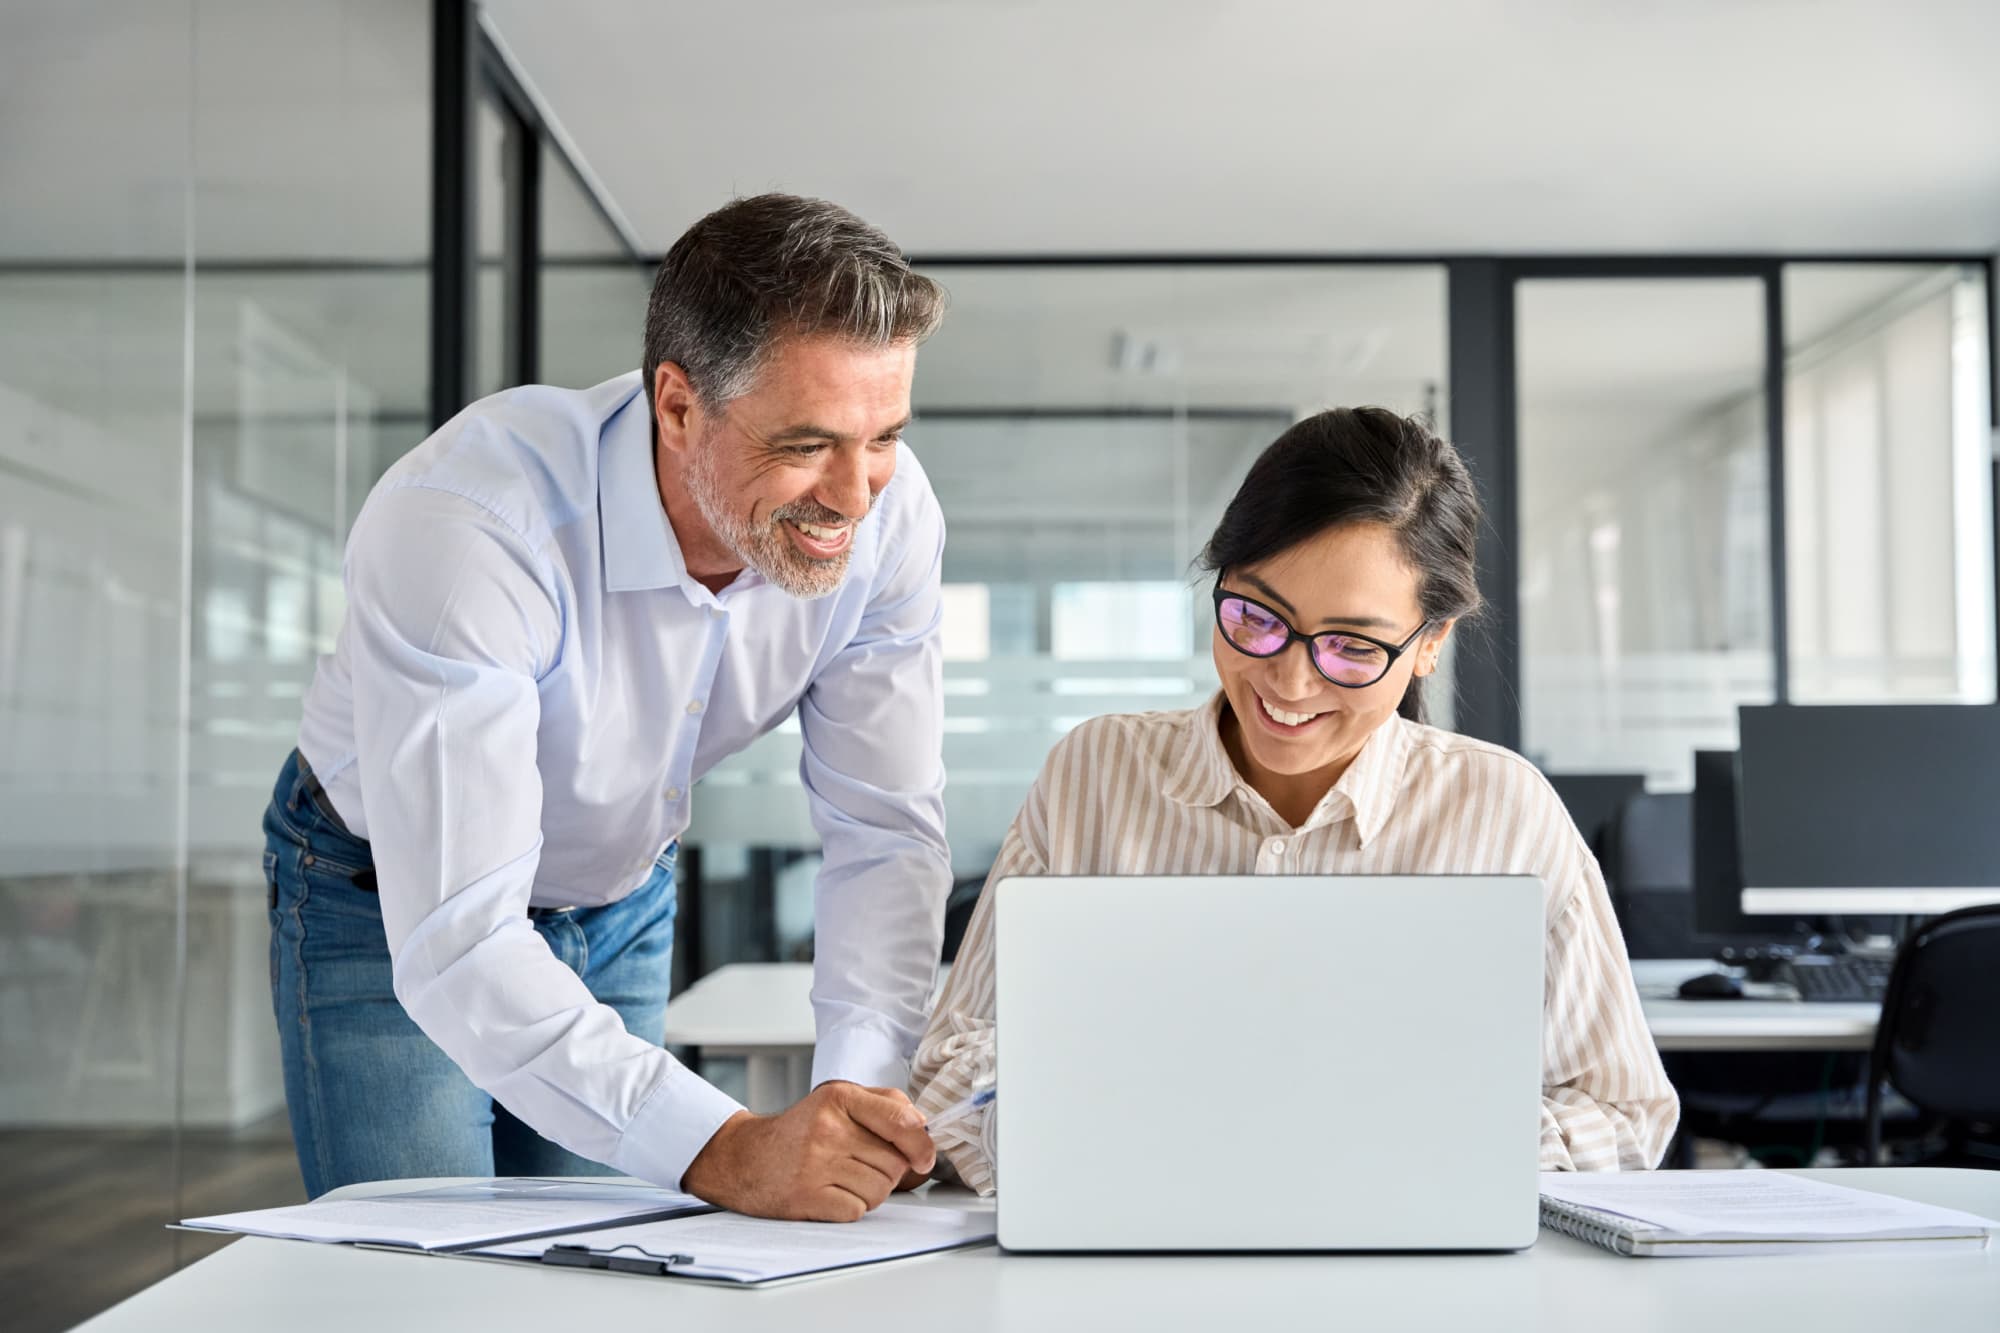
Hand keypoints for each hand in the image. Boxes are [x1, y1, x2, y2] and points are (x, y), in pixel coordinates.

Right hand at [681, 1081, 936, 1221]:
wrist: (744, 1158)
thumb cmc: (800, 1131)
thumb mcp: (837, 1100)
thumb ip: (884, 1103)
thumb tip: (923, 1127)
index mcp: (839, 1098)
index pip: (901, 1122)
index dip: (922, 1145)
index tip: (924, 1158)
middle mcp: (827, 1129)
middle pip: (894, 1163)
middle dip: (887, 1170)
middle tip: (859, 1164)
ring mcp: (815, 1164)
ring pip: (880, 1190)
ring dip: (870, 1191)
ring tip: (843, 1178)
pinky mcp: (806, 1197)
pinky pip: (857, 1210)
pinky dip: (851, 1207)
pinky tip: (831, 1193)